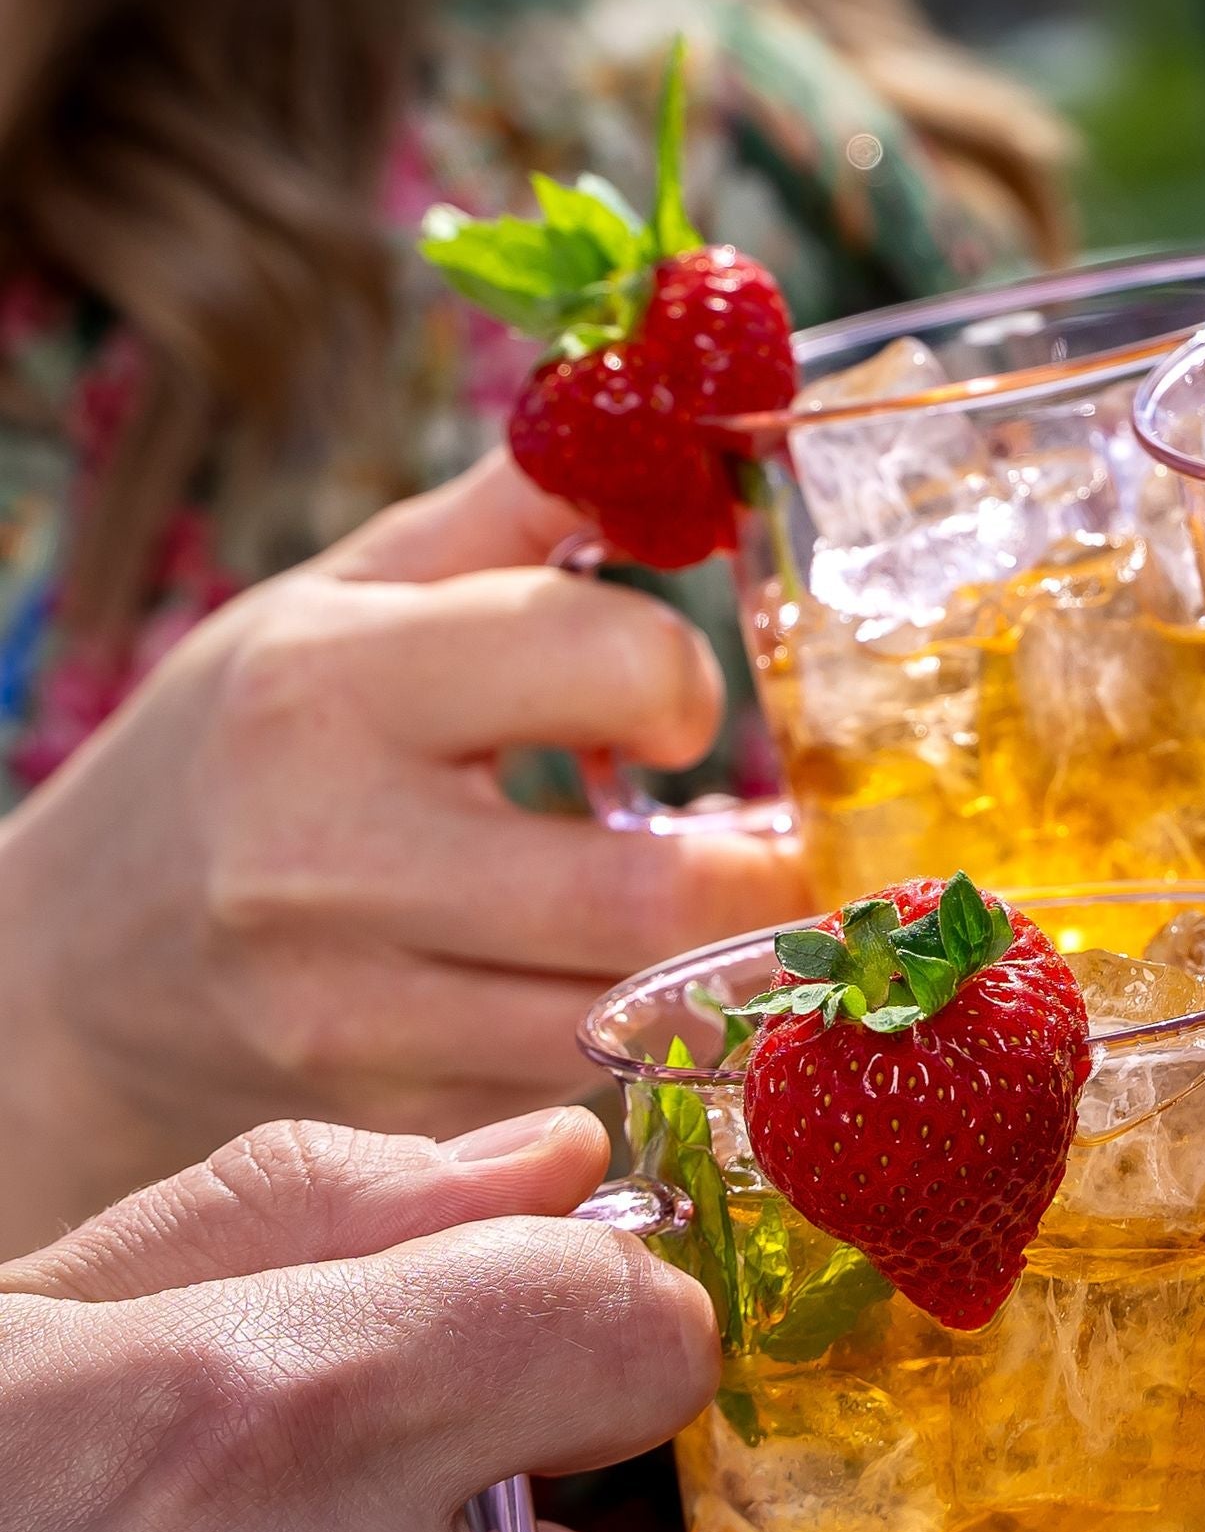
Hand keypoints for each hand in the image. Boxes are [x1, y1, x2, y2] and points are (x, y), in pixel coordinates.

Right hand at [0, 452, 807, 1240]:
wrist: (74, 962)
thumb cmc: (246, 743)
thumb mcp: (350, 592)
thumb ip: (522, 508)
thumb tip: (687, 419)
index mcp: (331, 685)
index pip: (606, 665)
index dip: (682, 680)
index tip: (678, 707)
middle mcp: (329, 855)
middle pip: (651, 892)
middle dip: (770, 869)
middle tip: (804, 841)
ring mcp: (352, 1007)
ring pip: (634, 1010)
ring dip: (729, 965)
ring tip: (752, 908)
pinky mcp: (384, 1111)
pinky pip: (578, 1082)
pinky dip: (643, 1033)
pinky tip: (649, 983)